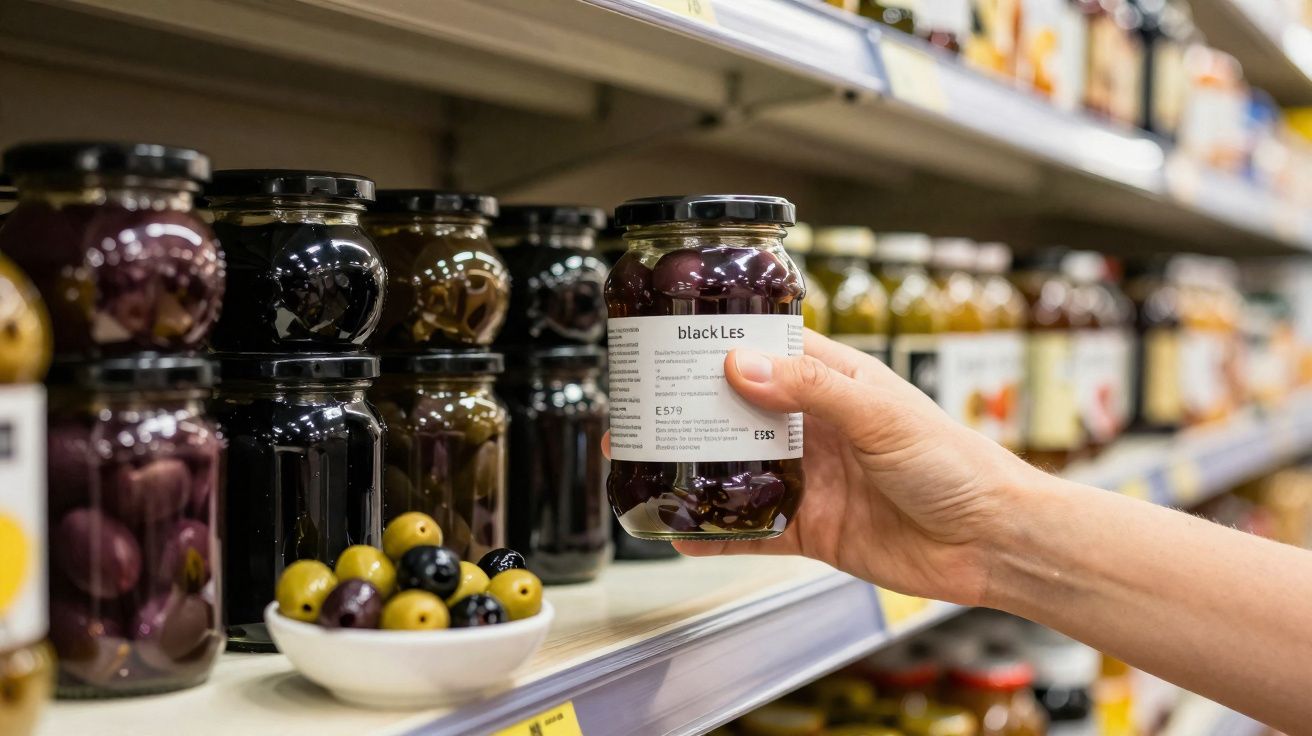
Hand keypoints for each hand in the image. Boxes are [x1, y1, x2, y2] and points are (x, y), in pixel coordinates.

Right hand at [653, 330, 1040, 605]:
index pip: (769, 349)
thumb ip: (809, 389)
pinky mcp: (811, 527)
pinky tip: (683, 531)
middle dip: (693, 408)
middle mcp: (818, 426)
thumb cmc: (957, 464)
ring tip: (647, 462)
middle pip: (741, 409)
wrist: (991, 542)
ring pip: (740, 468)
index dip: (723, 342)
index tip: (676, 339)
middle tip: (645, 405)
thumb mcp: (879, 413)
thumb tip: (741, 366)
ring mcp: (812, 477)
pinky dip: (717, 532)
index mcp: (837, 383)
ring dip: (696, 468)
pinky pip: (753, 529)